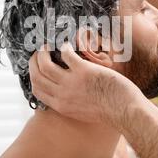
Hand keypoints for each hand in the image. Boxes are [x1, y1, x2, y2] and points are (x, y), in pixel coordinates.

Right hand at [28, 43, 144, 126]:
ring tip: (48, 46)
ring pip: (46, 64)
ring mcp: (72, 83)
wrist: (124, 111)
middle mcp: (62, 95)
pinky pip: (67, 55)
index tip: (36, 66)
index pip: (36, 90)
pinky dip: (65, 47)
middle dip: (35, 61)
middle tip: (38, 52)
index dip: (33, 75)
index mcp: (61, 106)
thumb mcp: (81, 112)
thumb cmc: (107, 110)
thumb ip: (70, 103)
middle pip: (37, 76)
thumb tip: (63, 93)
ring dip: (44, 52)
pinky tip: (68, 45)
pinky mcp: (84, 71)